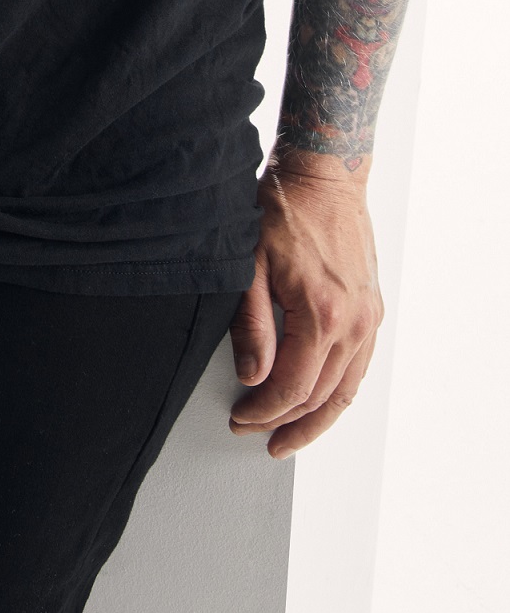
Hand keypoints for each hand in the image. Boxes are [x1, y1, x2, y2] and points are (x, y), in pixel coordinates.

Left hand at [229, 155, 384, 457]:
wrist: (324, 175)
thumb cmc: (282, 209)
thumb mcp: (249, 263)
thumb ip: (251, 324)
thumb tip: (252, 376)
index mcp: (321, 314)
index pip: (292, 388)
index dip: (263, 412)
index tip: (240, 418)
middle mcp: (353, 323)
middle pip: (321, 397)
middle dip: (285, 423)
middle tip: (254, 433)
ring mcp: (368, 318)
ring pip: (346, 390)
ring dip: (318, 420)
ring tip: (290, 438)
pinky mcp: (372, 310)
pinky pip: (359, 367)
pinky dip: (339, 393)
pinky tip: (321, 402)